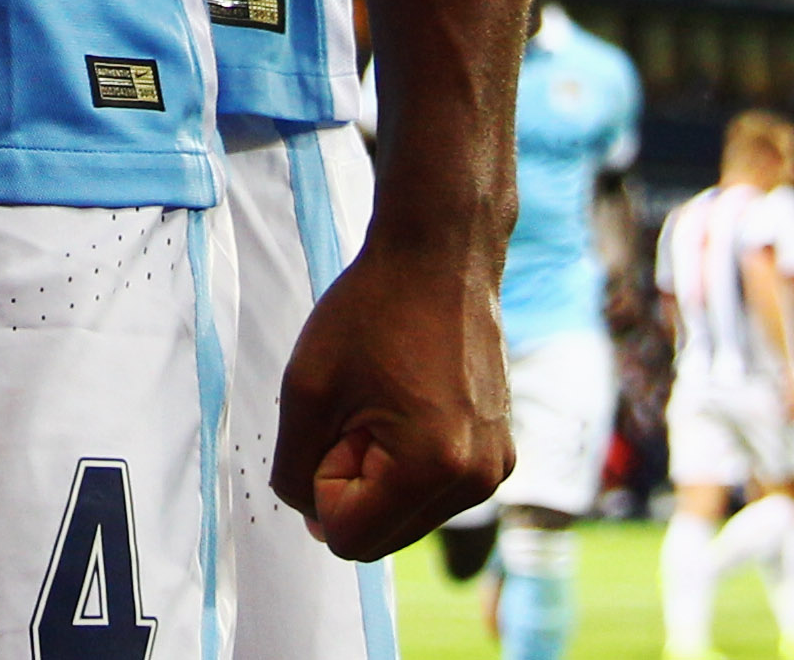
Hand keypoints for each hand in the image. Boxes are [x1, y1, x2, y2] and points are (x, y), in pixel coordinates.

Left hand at [273, 238, 511, 560]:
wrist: (441, 253)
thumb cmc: (372, 308)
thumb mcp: (305, 390)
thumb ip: (294, 472)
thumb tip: (313, 523)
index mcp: (433, 468)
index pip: (348, 539)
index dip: (321, 484)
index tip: (337, 421)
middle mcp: (478, 480)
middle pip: (381, 537)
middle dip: (352, 483)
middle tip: (358, 409)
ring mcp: (495, 467)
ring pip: (405, 516)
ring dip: (379, 472)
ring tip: (386, 399)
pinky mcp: (499, 451)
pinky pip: (433, 490)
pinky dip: (407, 461)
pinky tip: (410, 400)